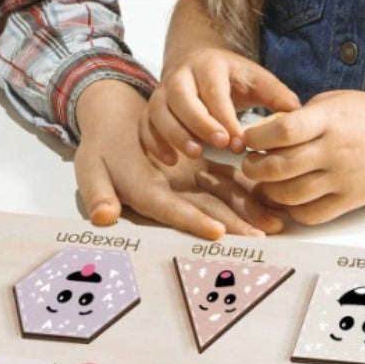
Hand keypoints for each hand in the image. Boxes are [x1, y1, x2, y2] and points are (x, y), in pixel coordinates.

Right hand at [74, 80, 285, 239]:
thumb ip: (96, 193)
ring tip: (275, 224)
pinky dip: (246, 187)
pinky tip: (270, 193)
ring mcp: (187, 185)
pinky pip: (226, 180)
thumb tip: (102, 217)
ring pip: (221, 199)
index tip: (217, 232)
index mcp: (146, 195)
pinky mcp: (198, 171)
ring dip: (247, 211)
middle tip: (262, 238)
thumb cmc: (98, 147)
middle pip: (205, 213)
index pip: (172, 212)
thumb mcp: (89, 168)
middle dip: (233, 226)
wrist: (109, 125)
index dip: (193, 222)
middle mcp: (171, 196)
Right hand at [142, 47, 299, 164]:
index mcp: (208, 65)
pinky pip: (145, 125)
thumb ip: (275, 94)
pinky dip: (153, 143)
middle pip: (181, 97)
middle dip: (198, 122)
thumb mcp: (256, 79)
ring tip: (194, 154)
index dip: (225, 117)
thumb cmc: (231, 78)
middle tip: (217, 145)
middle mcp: (180, 75)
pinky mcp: (151, 108)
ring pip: (158, 111)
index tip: (240, 142)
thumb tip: (296, 111)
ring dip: (174, 134)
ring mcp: (161, 92)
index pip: (213, 91)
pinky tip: (170, 160)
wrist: (198, 64)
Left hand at [241, 90, 364, 223]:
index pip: (283, 131)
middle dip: (253, 167)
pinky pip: (311, 214)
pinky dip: (292, 210)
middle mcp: (336, 150)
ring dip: (269, 191)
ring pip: (290, 195)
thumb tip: (265, 130)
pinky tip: (289, 199)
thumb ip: (303, 115)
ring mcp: (344, 178)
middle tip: (250, 163)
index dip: (257, 137)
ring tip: (266, 182)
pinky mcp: (352, 200)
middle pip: (279, 167)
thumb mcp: (337, 101)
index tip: (250, 139)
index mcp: (330, 119)